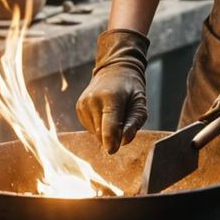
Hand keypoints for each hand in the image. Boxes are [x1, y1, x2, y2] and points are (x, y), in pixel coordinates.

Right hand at [76, 28, 148, 153]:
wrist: (114, 69)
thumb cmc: (130, 88)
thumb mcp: (140, 102)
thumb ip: (134, 122)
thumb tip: (122, 142)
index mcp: (110, 97)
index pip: (109, 126)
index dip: (111, 141)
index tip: (113, 150)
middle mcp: (93, 100)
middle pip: (102, 132)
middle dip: (113, 135)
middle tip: (124, 119)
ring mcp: (83, 104)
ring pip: (95, 133)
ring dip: (106, 130)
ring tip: (114, 113)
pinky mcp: (79, 107)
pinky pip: (90, 127)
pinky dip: (99, 125)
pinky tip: (105, 112)